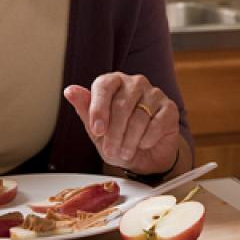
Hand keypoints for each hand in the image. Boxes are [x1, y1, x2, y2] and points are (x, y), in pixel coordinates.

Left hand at [64, 73, 179, 174]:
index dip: (99, 109)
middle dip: (114, 133)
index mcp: (114, 82)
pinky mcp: (170, 108)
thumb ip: (85, 110)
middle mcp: (135, 83)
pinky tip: (144, 143)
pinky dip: (147, 139)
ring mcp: (154, 93)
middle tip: (110, 150)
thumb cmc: (118, 140)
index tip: (97, 130)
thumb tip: (70, 90)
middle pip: (122, 105)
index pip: (104, 85)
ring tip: (125, 151)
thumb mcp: (96, 131)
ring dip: (130, 140)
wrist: (145, 157)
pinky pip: (157, 123)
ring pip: (139, 117)